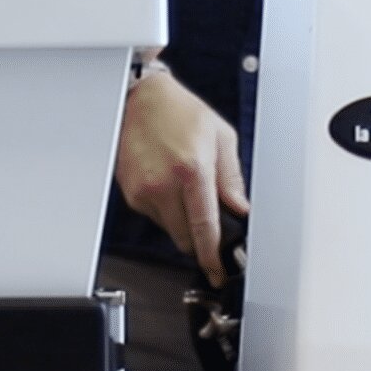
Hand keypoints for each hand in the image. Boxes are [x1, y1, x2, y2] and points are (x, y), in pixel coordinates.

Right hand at [114, 70, 247, 285]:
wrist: (141, 98)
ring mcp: (144, 190)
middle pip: (185, 238)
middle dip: (199, 237)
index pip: (205, 229)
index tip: (217, 271)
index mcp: (192, 170)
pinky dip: (164, 208)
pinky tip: (167, 182)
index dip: (212, 257)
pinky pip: (152, 215)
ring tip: (184, 186)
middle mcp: (165, 184)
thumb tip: (239, 208)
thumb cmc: (180, 112)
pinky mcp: (130, 191)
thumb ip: (232, 178)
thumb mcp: (221, 137)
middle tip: (207, 219)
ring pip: (168, 229)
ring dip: (181, 220)